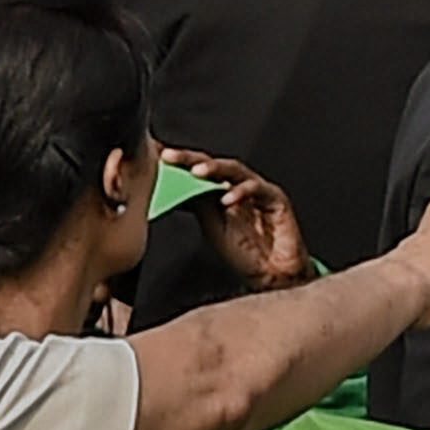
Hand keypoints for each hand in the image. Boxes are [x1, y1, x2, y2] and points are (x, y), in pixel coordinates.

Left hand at [167, 150, 313, 291]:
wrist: (272, 273)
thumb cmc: (244, 251)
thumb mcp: (210, 224)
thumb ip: (195, 203)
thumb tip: (169, 186)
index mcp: (220, 190)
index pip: (197, 170)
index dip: (177, 163)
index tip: (154, 156)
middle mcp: (238, 185)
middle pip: (213, 164)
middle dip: (190, 159)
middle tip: (168, 156)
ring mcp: (257, 189)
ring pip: (234, 170)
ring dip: (215, 168)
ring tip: (196, 171)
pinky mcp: (275, 198)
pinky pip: (258, 189)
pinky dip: (242, 192)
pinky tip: (227, 199)